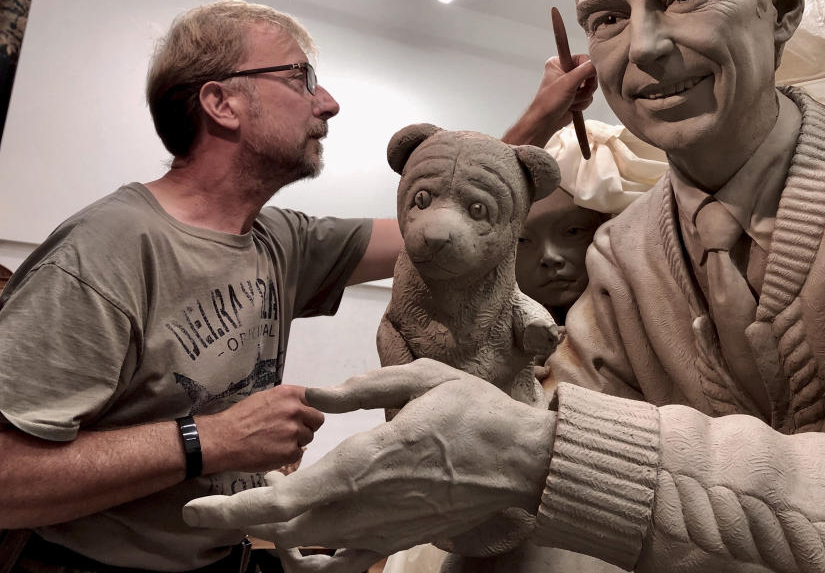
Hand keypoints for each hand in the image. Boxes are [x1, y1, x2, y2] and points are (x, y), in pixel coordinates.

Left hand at [183, 360, 556, 554]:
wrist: (520, 461)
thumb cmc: (474, 413)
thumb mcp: (419, 380)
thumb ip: (360, 389)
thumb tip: (311, 396)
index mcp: (367, 461)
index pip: (285, 496)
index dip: (233, 509)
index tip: (195, 509)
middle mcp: (366, 504)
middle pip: (285, 528)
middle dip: (239, 522)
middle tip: (207, 511)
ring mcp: (382, 528)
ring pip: (309, 548)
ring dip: (270, 538)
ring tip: (248, 520)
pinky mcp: (398, 538)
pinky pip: (346, 566)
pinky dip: (313, 564)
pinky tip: (298, 553)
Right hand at [198, 385, 323, 474]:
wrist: (222, 439)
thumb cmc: (240, 418)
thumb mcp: (264, 398)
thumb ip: (286, 401)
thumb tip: (302, 405)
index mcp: (289, 394)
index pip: (317, 399)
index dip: (310, 409)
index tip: (307, 415)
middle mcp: (295, 410)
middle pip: (317, 420)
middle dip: (307, 425)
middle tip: (290, 431)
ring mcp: (294, 431)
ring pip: (308, 437)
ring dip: (297, 441)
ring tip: (276, 441)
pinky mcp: (290, 451)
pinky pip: (298, 453)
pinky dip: (288, 454)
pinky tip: (273, 451)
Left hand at [503, 55, 596, 145]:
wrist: (545, 122)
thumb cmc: (549, 102)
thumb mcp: (568, 82)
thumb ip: (585, 70)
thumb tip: (598, 64)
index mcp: (560, 62)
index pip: (584, 59)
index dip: (587, 70)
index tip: (584, 80)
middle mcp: (566, 71)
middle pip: (590, 73)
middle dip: (585, 87)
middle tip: (575, 92)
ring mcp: (571, 84)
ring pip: (590, 87)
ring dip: (583, 97)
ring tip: (571, 100)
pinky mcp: (576, 95)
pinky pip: (589, 96)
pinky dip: (582, 103)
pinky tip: (572, 106)